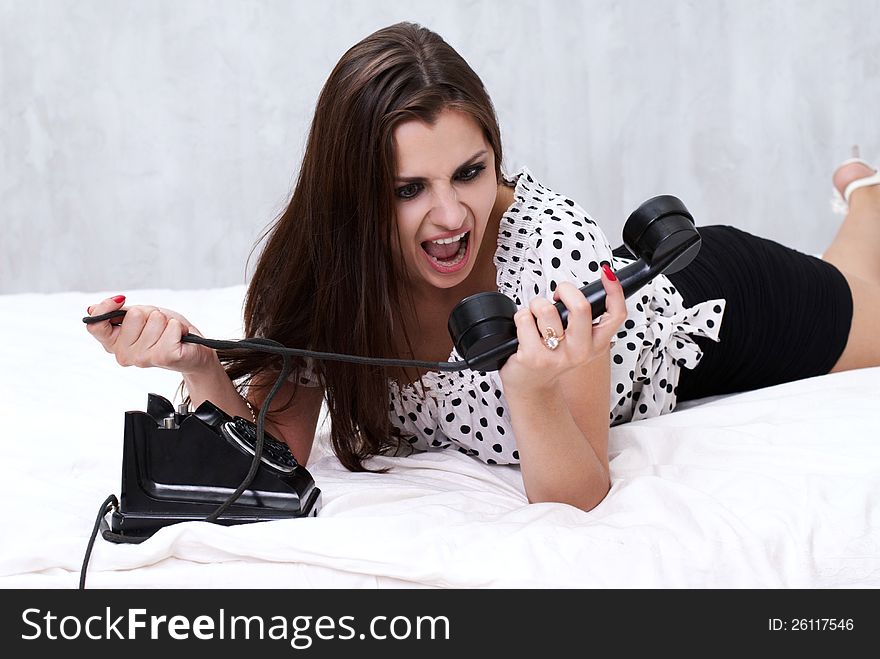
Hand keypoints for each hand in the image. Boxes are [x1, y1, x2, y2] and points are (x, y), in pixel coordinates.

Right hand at [84, 294, 216, 374]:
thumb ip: (120, 313)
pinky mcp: (164, 358)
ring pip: (155, 319)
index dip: (105, 308)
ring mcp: (143, 359)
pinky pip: (171, 327)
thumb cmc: (166, 332)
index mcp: (114, 343)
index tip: (122, 299)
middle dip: (150, 314)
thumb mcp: (141, 317)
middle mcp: (124, 354)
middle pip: (133, 314)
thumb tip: (92, 308)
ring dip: (167, 321)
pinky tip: (179, 337)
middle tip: (159, 326)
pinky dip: (179, 327)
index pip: (95, 325)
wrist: (193, 350)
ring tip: (169, 333)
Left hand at [499, 265, 626, 394]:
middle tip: (557, 294)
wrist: (530, 386)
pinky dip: (520, 318)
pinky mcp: (532, 357)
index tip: (608, 274)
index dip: (615, 291)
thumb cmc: (551, 358)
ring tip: (536, 318)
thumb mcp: (577, 342)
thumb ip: (582, 321)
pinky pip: (524, 319)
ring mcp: (556, 356)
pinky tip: (523, 331)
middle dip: (566, 289)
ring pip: (546, 309)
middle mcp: (579, 351)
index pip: (616, 315)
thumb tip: (580, 292)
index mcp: (595, 344)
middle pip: (581, 307)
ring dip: (536, 305)